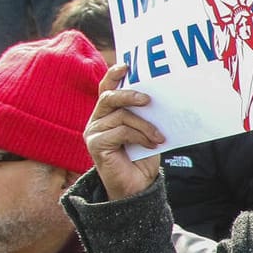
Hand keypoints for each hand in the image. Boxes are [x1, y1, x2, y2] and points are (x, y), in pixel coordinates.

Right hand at [84, 64, 164, 199]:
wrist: (137, 186)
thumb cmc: (142, 157)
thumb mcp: (146, 131)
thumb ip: (144, 115)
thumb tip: (158, 98)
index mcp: (107, 113)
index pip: (106, 89)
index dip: (113, 75)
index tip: (127, 66)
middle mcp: (96, 120)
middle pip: (109, 98)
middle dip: (130, 95)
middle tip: (149, 100)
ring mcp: (93, 132)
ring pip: (121, 116)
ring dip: (144, 126)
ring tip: (158, 137)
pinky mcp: (95, 144)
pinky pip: (120, 131)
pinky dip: (139, 136)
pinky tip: (151, 144)